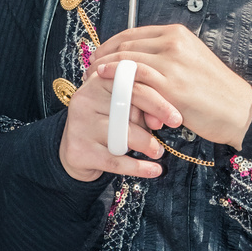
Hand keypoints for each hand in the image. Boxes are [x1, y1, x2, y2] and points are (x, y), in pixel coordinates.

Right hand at [58, 65, 182, 181]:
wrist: (75, 149)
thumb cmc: (106, 122)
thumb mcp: (121, 106)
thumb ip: (140, 105)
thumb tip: (160, 120)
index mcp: (99, 80)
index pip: (132, 83)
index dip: (157, 98)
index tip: (176, 114)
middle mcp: (86, 98)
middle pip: (129, 105)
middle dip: (157, 113)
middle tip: (176, 124)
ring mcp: (80, 124)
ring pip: (124, 134)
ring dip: (148, 144)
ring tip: (158, 150)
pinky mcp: (79, 150)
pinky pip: (116, 161)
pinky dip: (140, 167)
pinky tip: (155, 170)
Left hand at [93, 24, 251, 149]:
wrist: (239, 110)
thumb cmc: (215, 91)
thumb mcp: (191, 60)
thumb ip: (166, 56)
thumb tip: (137, 60)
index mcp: (178, 34)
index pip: (132, 33)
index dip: (110, 45)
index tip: (98, 57)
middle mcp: (173, 43)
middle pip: (125, 44)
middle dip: (102, 57)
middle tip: (88, 70)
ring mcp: (172, 63)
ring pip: (126, 59)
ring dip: (104, 69)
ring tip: (91, 79)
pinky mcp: (171, 86)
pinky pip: (134, 78)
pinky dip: (114, 78)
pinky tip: (103, 82)